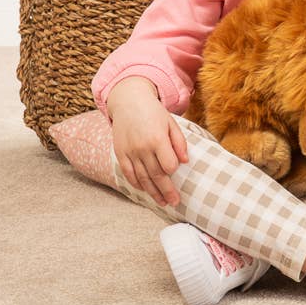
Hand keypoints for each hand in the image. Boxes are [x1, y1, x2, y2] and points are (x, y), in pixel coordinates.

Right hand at [106, 77, 189, 206]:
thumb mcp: (171, 123)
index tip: (177, 170)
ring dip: (153, 193)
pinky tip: (145, 191)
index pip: (168, 165)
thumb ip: (179, 142)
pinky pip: (128, 174)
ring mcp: (130, 152)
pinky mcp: (120, 154)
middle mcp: (142, 148)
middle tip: (175, 202)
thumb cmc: (154, 112)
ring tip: (162, 202)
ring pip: (142, 178)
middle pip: (156, 175)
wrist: (128, 101)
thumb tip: (185, 162)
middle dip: (166, 191)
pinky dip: (136, 184)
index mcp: (157, 139)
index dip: (174, 170)